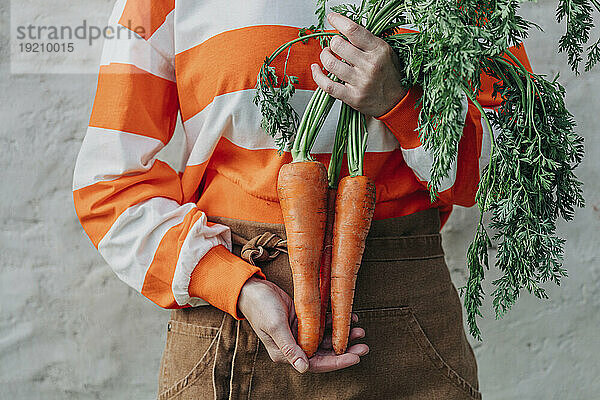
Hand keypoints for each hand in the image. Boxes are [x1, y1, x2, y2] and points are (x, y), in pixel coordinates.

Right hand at [237, 277, 368, 372]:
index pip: (316, 364)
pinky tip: (347, 317)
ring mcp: (299, 332)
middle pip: (324, 353)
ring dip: (343, 335)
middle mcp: (295, 345)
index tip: (356, 357)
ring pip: (326, 338)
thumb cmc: (260, 307)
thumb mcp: (275, 327)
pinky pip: (322, 324)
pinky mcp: (302, 320)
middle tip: (364, 345)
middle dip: (345, 349)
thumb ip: (290, 348)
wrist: (251, 288)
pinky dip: (335, 322)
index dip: (337, 362)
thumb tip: (304, 368)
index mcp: (286, 353)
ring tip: (359, 329)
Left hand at [311, 12, 407, 116]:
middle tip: (334, 45)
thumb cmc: (389, 74)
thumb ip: (367, 41)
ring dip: (324, 56)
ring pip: (330, 64)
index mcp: (378, 50)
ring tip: (327, 55)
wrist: (397, 101)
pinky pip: (328, 85)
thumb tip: (344, 27)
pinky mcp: (353, 97)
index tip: (332, 18)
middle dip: (332, 42)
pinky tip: (316, 69)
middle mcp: (369, 66)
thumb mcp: (385, 51)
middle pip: (338, 45)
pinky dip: (317, 76)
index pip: (353, 30)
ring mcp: (360, 83)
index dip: (338, 21)